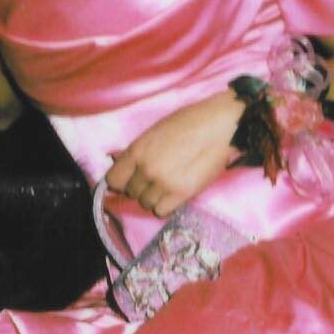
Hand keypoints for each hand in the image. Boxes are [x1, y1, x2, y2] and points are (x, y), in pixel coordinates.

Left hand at [104, 92, 242, 216]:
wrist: (221, 126)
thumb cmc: (189, 122)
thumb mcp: (155, 132)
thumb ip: (139, 152)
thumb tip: (123, 167)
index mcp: (137, 150)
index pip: (113, 180)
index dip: (121, 182)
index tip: (130, 180)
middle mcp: (146, 169)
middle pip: (131, 193)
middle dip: (141, 187)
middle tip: (157, 178)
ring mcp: (163, 183)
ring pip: (146, 203)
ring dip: (154, 197)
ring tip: (168, 184)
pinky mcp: (181, 194)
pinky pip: (161, 211)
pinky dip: (166, 205)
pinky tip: (175, 192)